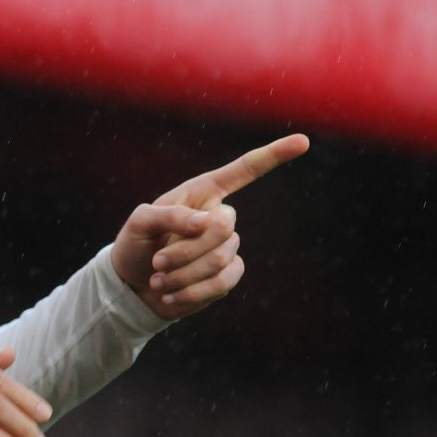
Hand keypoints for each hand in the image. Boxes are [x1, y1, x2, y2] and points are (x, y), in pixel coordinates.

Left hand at [111, 134, 309, 319]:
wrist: (133, 287)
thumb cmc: (134, 246)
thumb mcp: (139, 223)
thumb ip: (171, 216)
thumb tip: (209, 221)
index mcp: (201, 193)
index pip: (242, 171)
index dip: (273, 156)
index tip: (303, 141)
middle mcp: (218, 216)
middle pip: (225, 225)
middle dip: (186, 248)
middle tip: (157, 261)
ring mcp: (226, 246)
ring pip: (221, 258)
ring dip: (182, 273)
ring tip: (158, 278)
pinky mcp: (227, 274)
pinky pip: (224, 281)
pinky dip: (192, 291)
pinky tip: (170, 295)